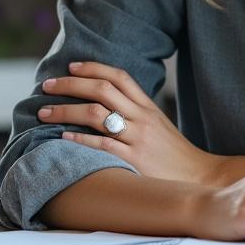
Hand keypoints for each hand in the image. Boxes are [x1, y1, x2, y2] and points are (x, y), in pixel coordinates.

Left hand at [38, 61, 220, 183]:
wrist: (199, 177)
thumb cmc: (174, 154)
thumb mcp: (158, 125)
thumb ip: (135, 112)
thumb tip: (104, 104)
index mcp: (148, 106)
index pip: (118, 76)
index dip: (92, 68)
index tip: (70, 66)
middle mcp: (142, 117)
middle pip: (102, 90)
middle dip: (70, 85)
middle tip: (46, 86)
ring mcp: (138, 138)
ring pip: (96, 113)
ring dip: (65, 111)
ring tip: (44, 113)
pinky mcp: (134, 160)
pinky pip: (102, 145)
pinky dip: (79, 138)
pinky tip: (63, 136)